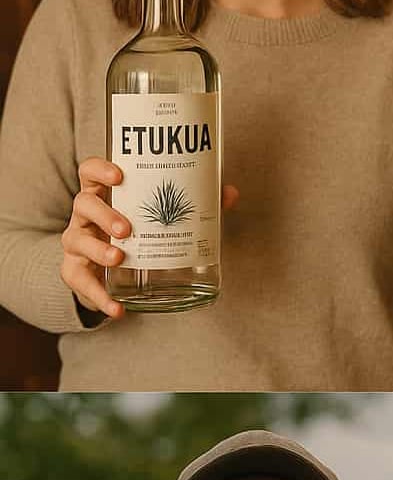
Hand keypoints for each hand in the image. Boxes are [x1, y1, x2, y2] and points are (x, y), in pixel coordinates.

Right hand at [60, 157, 238, 319]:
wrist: (114, 275)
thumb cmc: (140, 236)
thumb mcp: (161, 220)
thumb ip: (195, 206)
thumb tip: (230, 194)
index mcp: (105, 196)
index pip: (91, 173)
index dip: (100, 170)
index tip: (119, 176)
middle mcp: (86, 217)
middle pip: (84, 204)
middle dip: (104, 215)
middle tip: (126, 229)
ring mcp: (78, 243)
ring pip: (77, 240)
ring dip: (97, 249)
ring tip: (118, 258)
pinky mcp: (76, 273)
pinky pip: (82, 284)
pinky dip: (100, 297)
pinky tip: (118, 309)